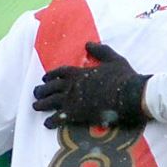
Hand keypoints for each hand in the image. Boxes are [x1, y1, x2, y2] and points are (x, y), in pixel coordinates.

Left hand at [32, 41, 149, 128]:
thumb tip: (88, 43)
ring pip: (51, 101)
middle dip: (42, 90)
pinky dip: (52, 121)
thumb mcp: (114, 59)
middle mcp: (73, 85)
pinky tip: (47, 123)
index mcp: (80, 72)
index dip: (51, 75)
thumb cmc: (124, 77)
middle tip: (36, 93)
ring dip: (42, 104)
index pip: (60, 72)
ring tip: (35, 106)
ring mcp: (73, 100)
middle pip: (51, 87)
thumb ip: (100, 50)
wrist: (130, 95)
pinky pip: (59, 118)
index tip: (44, 78)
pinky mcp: (77, 114)